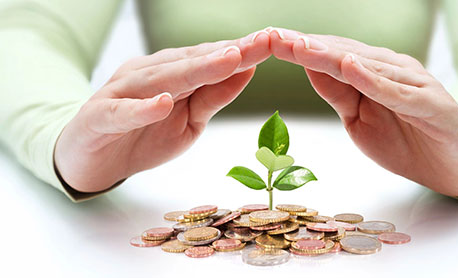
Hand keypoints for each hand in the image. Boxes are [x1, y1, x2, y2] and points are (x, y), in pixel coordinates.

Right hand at [55, 30, 270, 191]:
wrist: (90, 159)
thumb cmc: (143, 135)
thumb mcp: (189, 120)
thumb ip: (213, 96)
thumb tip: (247, 70)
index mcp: (171, 73)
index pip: (211, 59)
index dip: (243, 51)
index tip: (274, 42)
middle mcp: (148, 74)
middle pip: (192, 62)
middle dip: (229, 53)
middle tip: (263, 42)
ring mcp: (121, 93)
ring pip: (161, 79)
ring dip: (195, 70)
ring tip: (228, 60)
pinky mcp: (99, 116)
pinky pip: (122, 112)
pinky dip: (142, 108)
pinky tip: (162, 102)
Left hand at [268, 27, 457, 196]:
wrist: (455, 166)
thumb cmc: (406, 140)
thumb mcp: (359, 119)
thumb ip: (338, 93)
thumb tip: (308, 69)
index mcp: (371, 72)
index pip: (329, 56)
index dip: (298, 49)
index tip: (266, 41)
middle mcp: (391, 69)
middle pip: (342, 54)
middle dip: (305, 46)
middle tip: (273, 36)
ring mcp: (412, 83)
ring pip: (366, 66)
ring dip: (331, 56)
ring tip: (300, 46)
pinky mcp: (431, 104)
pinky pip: (398, 92)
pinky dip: (374, 80)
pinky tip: (351, 67)